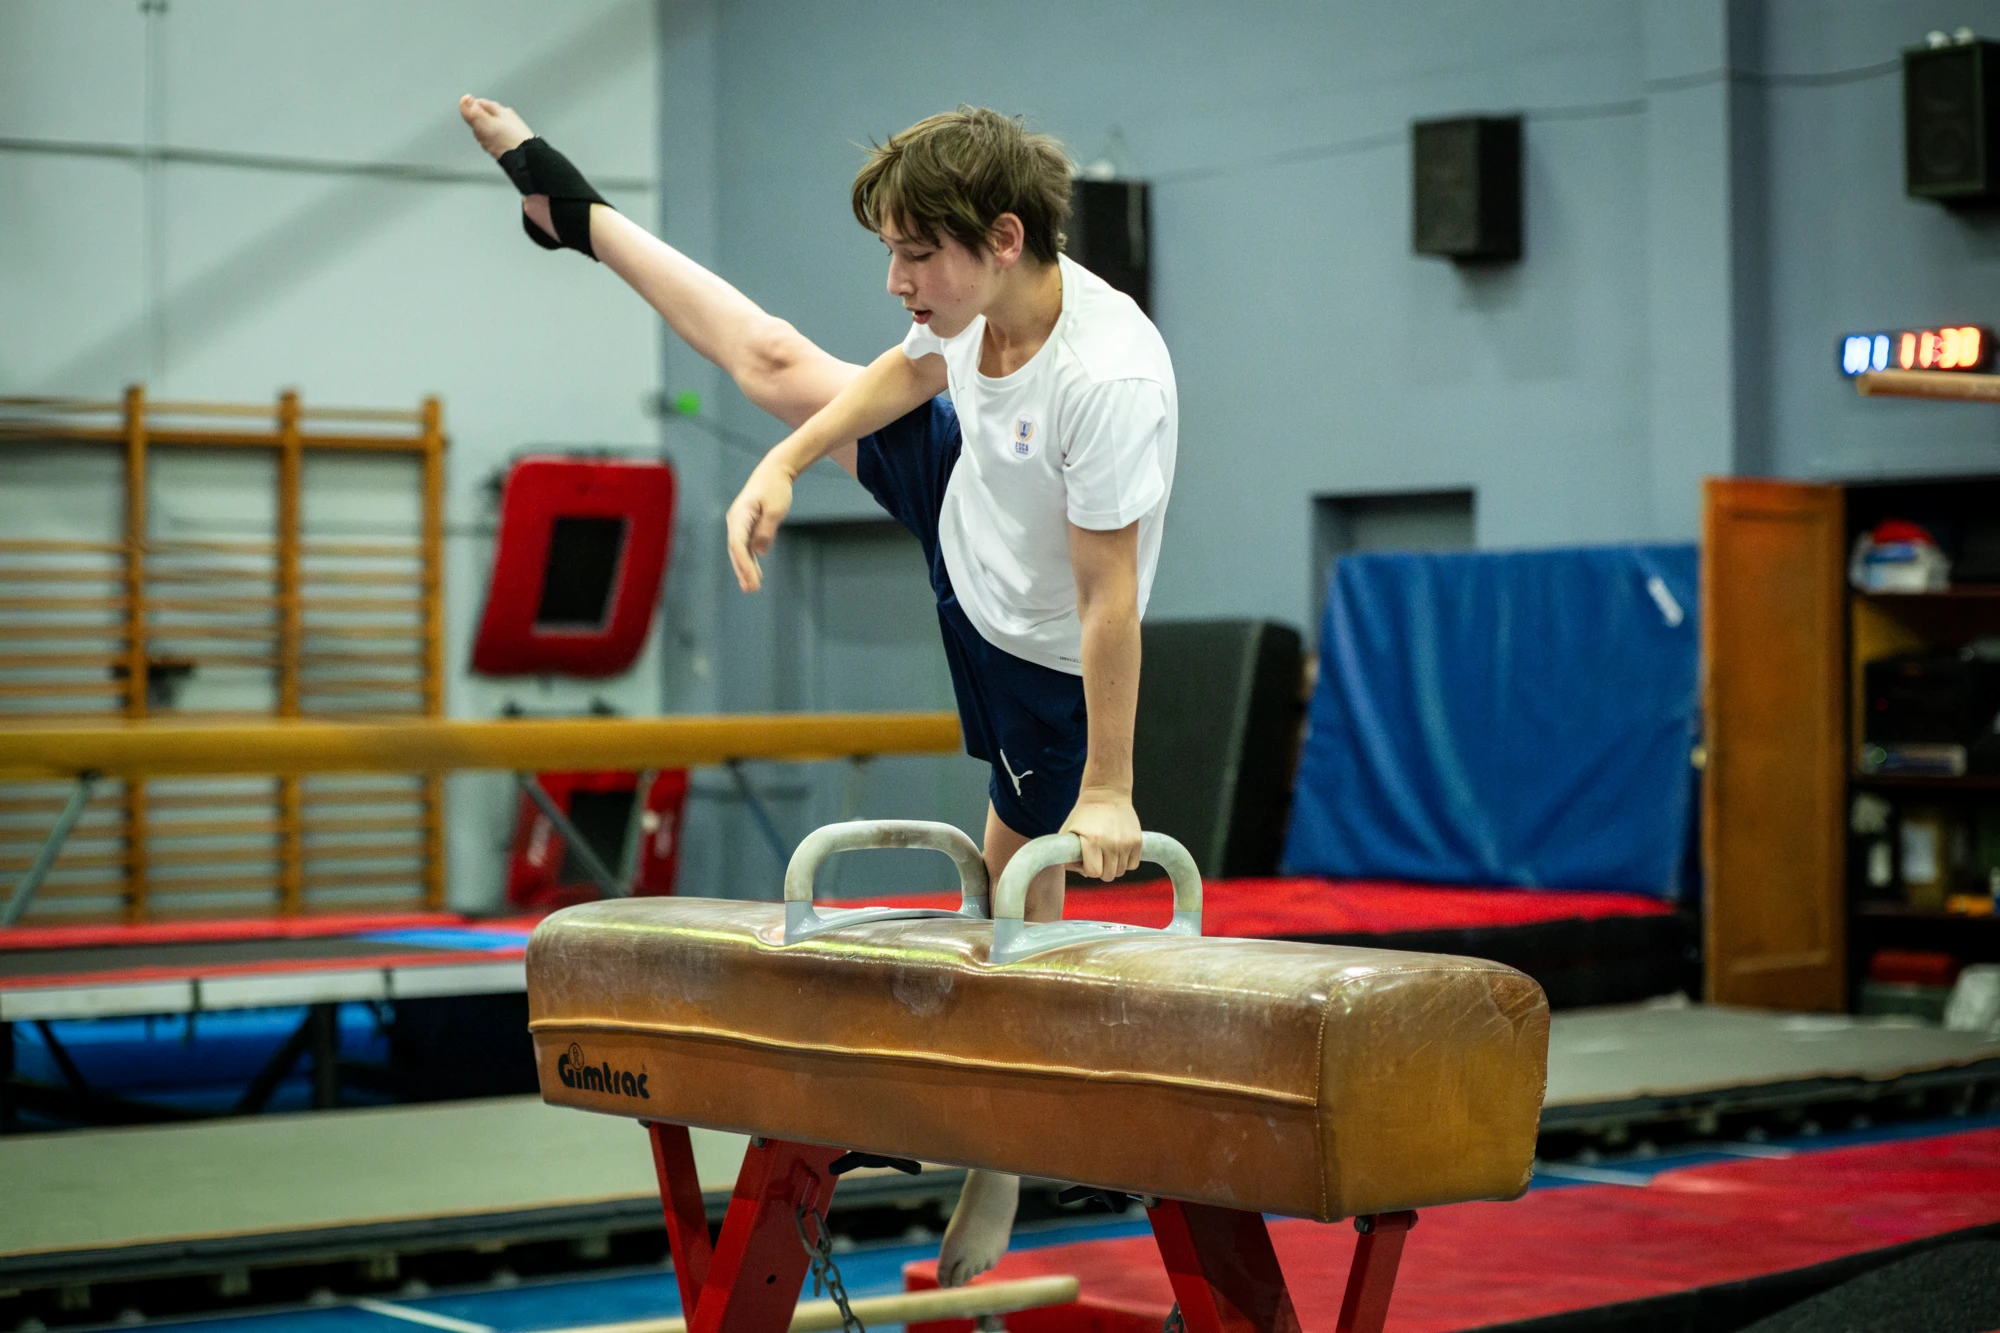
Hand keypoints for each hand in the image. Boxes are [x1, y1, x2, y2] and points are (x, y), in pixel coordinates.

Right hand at [724, 461, 794, 590]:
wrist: (774, 472)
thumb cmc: (775, 488)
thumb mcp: (776, 509)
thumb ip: (766, 531)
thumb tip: (759, 552)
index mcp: (740, 515)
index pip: (738, 544)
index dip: (744, 564)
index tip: (751, 579)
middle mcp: (735, 521)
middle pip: (736, 550)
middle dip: (743, 571)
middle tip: (751, 589)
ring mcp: (739, 524)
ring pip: (739, 550)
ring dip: (744, 569)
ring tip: (751, 588)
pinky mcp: (746, 526)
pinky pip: (745, 546)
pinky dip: (749, 560)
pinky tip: (754, 574)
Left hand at [1059, 787, 1142, 880]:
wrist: (1106, 794)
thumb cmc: (1084, 814)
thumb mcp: (1069, 830)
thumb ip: (1066, 853)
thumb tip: (1069, 868)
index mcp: (1091, 841)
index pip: (1093, 873)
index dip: (1088, 870)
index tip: (1087, 861)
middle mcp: (1111, 843)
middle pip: (1109, 876)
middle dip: (1101, 870)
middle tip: (1098, 858)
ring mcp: (1126, 843)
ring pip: (1121, 871)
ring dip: (1113, 866)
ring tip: (1107, 852)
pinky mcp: (1137, 841)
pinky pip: (1133, 864)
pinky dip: (1126, 862)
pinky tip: (1119, 851)